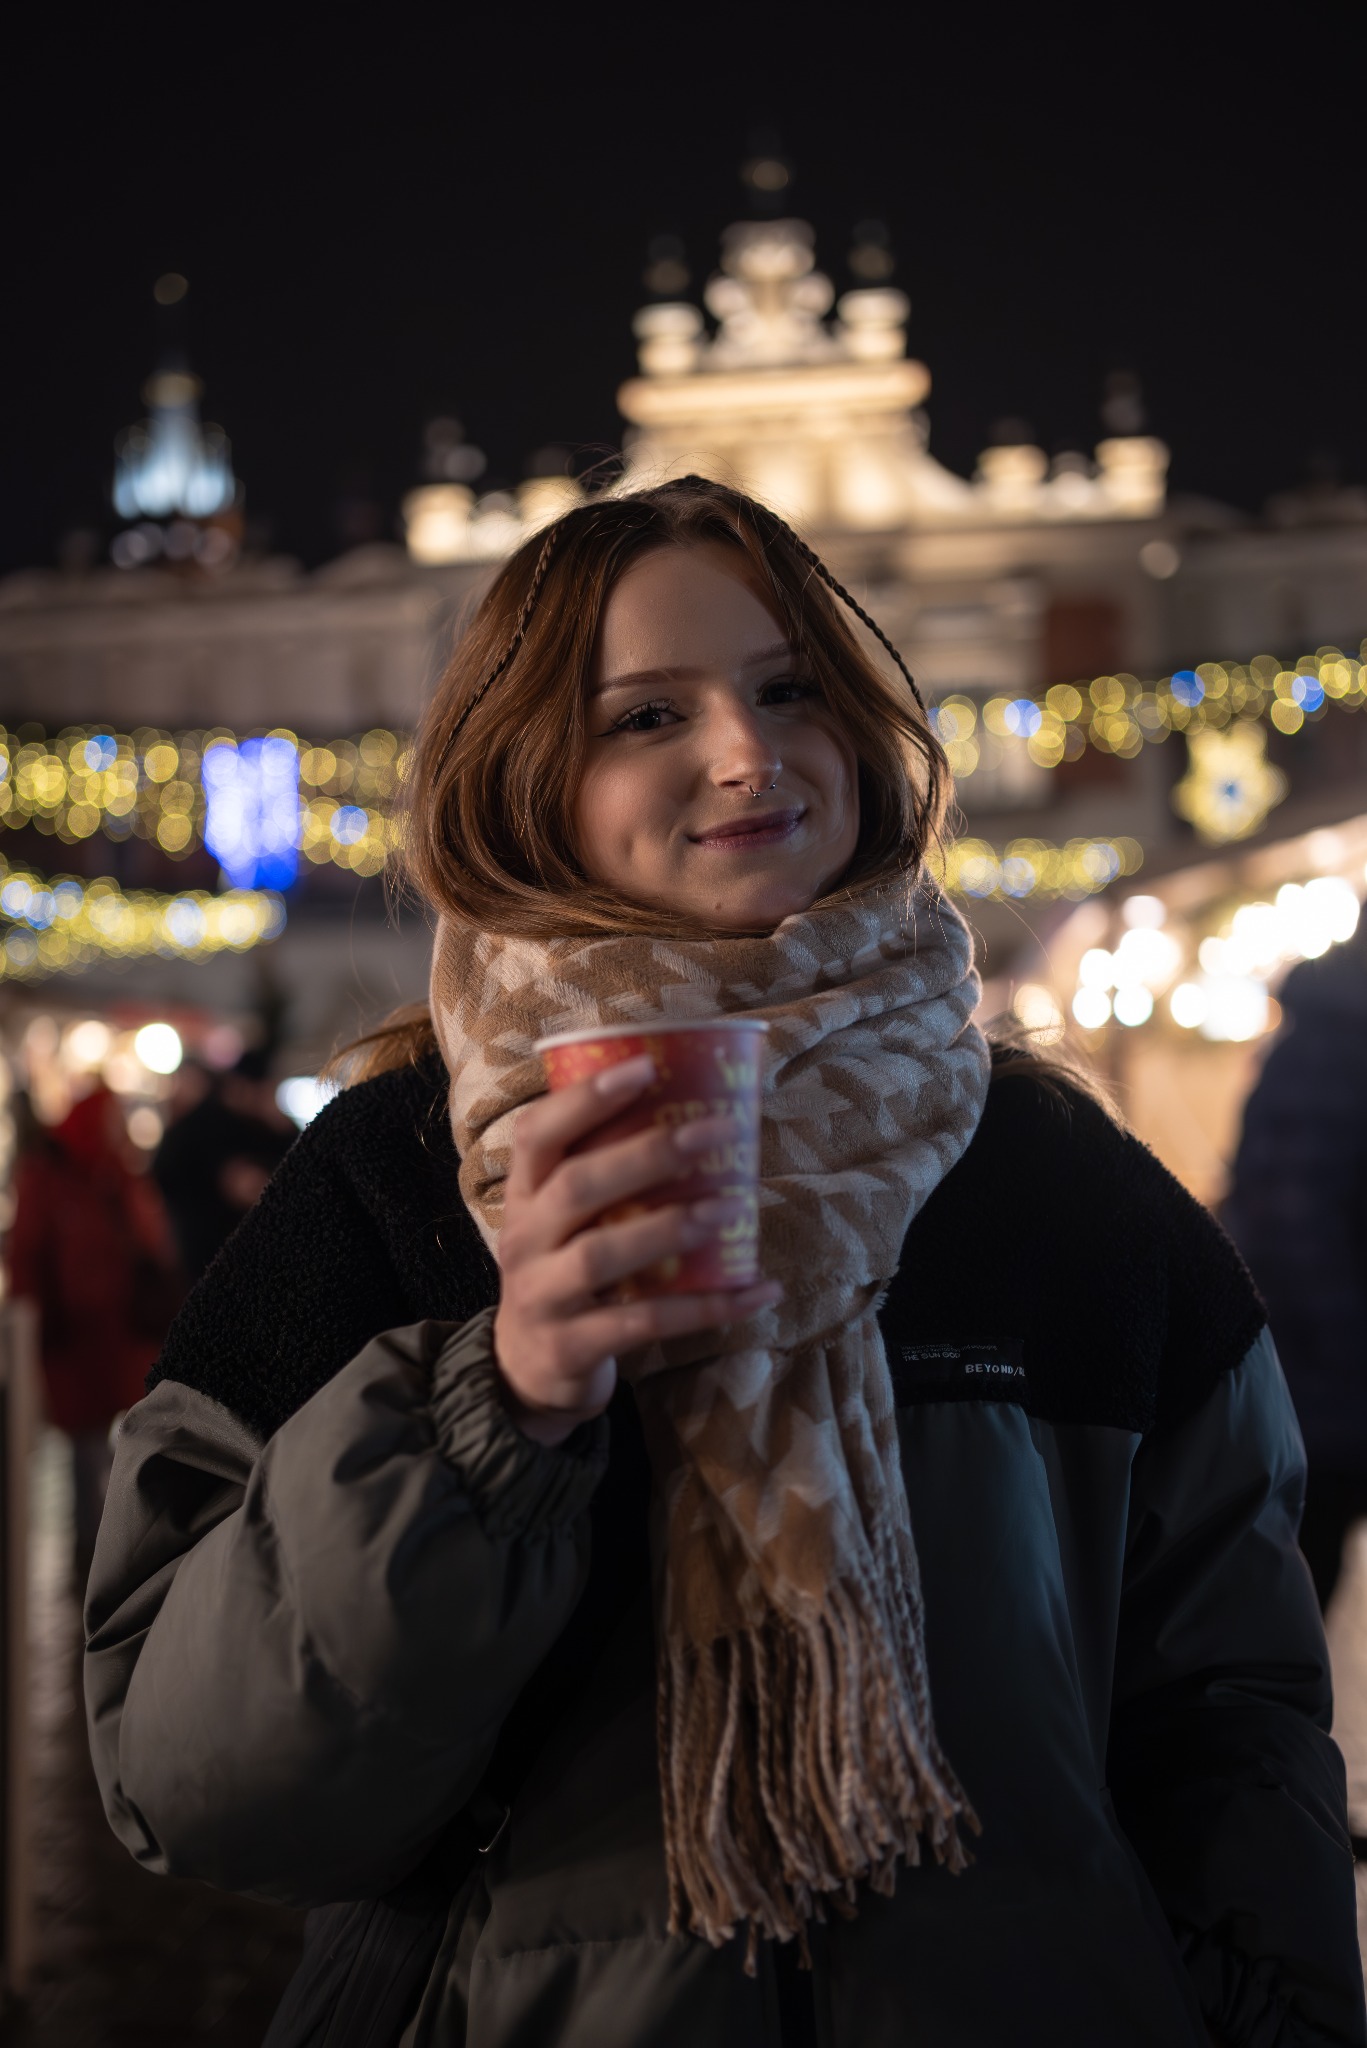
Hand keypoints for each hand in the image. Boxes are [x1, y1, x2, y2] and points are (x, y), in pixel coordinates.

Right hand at [493, 1055, 780, 1445]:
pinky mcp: (571, 1346)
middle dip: (646, 1156)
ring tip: (727, 1210)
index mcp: (526, 1193)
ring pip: (599, 1256)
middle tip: (714, 1131)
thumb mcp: (564, 1219)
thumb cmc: (566, 1268)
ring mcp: (543, 1295)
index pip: (537, 1133)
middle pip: (576, 1187)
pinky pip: (642, 1323)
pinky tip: (758, 1290)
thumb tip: (707, 1113)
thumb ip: (609, 1174)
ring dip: (667, 1229)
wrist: (526, 1368)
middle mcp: (525, 1239)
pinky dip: (704, 1308)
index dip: (586, 1099)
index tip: (645, 1067)